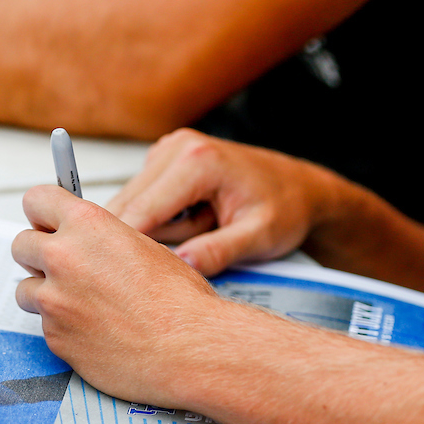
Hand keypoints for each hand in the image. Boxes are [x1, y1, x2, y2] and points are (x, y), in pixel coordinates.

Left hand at [12, 185, 227, 405]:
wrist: (188, 350)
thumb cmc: (179, 301)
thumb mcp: (144, 246)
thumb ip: (101, 239)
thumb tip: (82, 241)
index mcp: (87, 225)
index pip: (36, 200)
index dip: (42, 212)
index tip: (46, 221)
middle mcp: (63, 258)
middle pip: (20, 245)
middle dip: (38, 254)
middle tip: (61, 266)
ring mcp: (54, 301)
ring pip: (26, 290)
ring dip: (46, 294)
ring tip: (81, 304)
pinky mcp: (55, 337)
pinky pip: (46, 325)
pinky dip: (64, 327)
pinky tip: (95, 330)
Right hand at [107, 128, 343, 275]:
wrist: (302, 191)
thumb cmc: (287, 208)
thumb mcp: (259, 237)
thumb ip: (219, 251)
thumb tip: (182, 264)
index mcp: (197, 160)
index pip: (141, 211)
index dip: (130, 247)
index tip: (122, 276)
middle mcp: (178, 147)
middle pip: (129, 206)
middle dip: (152, 236)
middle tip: (199, 242)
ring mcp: (168, 151)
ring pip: (132, 205)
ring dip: (158, 227)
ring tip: (204, 226)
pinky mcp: (164, 161)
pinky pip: (142, 201)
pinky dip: (161, 219)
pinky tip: (195, 218)